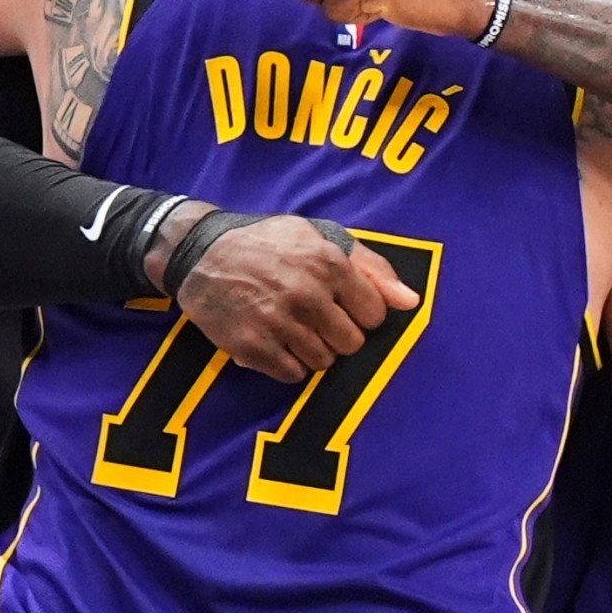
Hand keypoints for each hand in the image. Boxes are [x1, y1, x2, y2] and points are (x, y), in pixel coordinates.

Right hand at [167, 213, 421, 382]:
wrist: (201, 252)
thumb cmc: (267, 242)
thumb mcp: (319, 237)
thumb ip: (370, 266)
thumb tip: (411, 302)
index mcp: (328, 264)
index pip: (375, 314)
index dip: (361, 313)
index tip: (342, 306)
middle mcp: (307, 295)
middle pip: (351, 343)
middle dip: (339, 334)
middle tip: (315, 318)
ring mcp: (279, 323)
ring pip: (323, 362)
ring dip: (313, 350)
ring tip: (293, 328)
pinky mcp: (254, 347)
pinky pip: (293, 375)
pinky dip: (288, 364)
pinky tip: (275, 341)